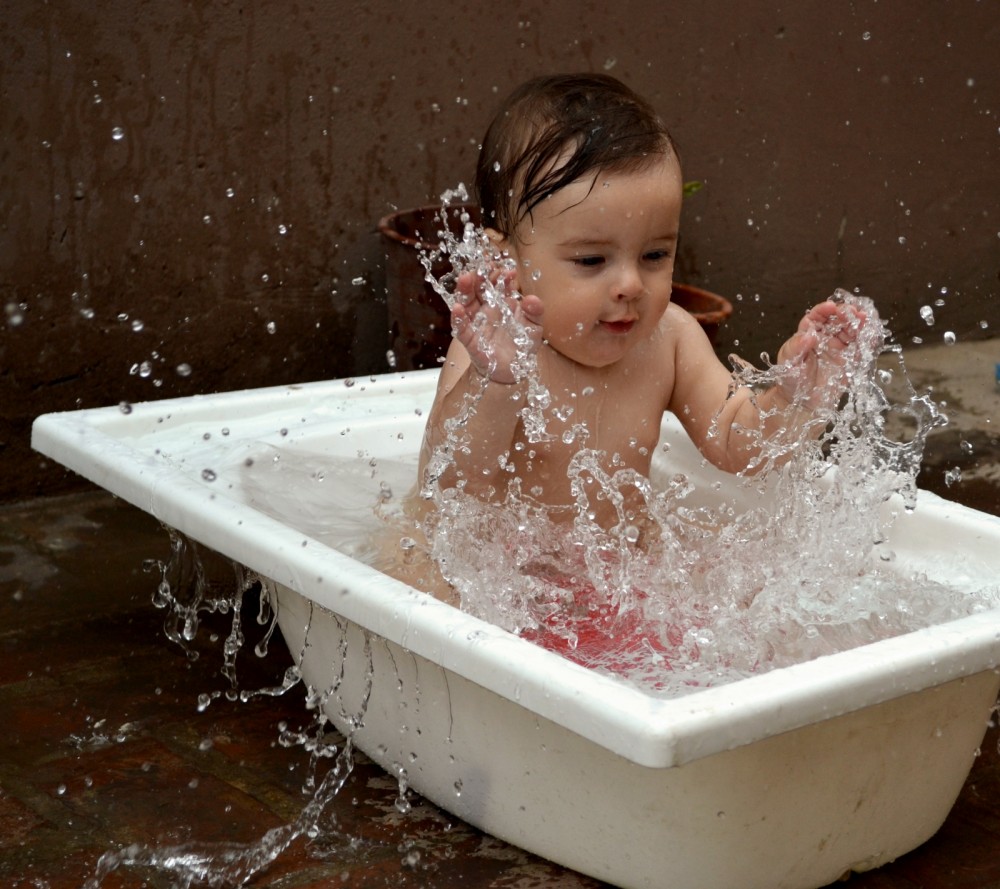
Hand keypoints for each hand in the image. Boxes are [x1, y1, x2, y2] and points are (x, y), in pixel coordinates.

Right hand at [451, 268, 543, 383]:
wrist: (515, 371)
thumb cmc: (522, 345)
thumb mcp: (534, 327)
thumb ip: (535, 312)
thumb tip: (532, 298)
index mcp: (501, 303)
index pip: (498, 285)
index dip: (500, 276)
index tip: (507, 270)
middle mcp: (486, 310)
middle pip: (478, 289)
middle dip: (479, 276)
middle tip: (482, 266)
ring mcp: (476, 323)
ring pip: (466, 303)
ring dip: (464, 290)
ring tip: (465, 279)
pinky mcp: (470, 340)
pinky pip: (461, 328)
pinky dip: (458, 318)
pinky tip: (457, 308)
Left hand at [772, 300, 877, 407]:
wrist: (801, 402)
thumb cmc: (791, 380)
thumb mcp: (788, 363)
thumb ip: (796, 348)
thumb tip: (808, 335)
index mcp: (808, 334)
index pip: (817, 317)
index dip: (824, 310)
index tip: (831, 307)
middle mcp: (826, 337)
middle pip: (837, 320)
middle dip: (845, 313)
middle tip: (852, 311)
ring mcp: (839, 348)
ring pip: (851, 331)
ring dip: (858, 323)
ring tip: (864, 318)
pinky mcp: (850, 360)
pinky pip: (860, 347)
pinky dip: (867, 339)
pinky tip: (872, 334)